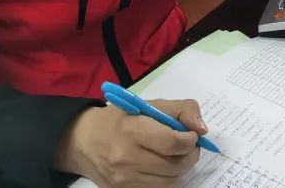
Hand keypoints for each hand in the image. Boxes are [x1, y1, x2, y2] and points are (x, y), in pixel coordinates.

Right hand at [55, 100, 206, 187]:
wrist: (82, 141)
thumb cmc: (118, 119)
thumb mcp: (148, 105)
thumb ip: (180, 110)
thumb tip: (201, 128)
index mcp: (134, 130)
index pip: (174, 143)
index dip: (190, 140)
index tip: (191, 135)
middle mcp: (127, 158)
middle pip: (175, 166)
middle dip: (189, 155)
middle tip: (188, 146)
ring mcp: (124, 180)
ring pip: (170, 182)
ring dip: (179, 169)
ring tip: (174, 156)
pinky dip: (166, 181)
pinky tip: (161, 168)